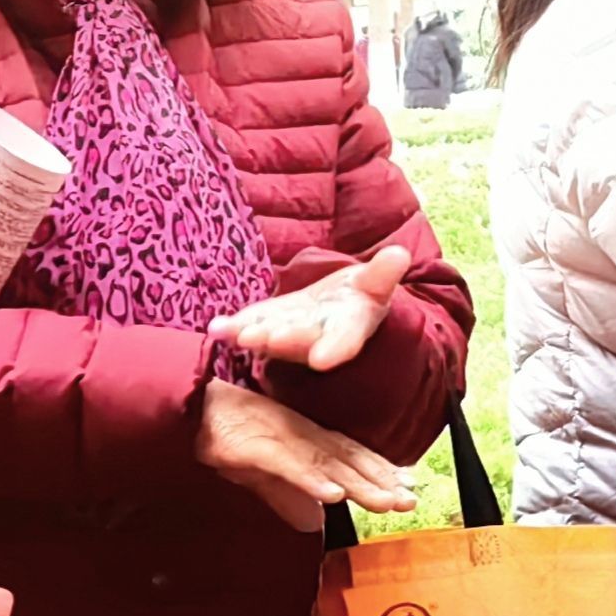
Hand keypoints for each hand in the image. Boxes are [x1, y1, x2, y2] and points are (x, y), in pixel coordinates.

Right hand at [194, 378, 412, 530]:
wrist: (184, 406)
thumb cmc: (222, 433)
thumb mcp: (260, 471)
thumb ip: (286, 495)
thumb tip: (312, 522)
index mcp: (303, 437)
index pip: (349, 455)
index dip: (379, 470)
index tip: (407, 487)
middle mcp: (299, 434)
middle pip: (347, 460)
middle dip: (380, 481)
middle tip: (410, 500)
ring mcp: (279, 438)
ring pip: (327, 464)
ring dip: (359, 483)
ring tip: (386, 502)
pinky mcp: (254, 446)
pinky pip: (288, 465)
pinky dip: (311, 480)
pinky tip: (332, 495)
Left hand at [210, 245, 411, 372]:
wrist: (338, 307)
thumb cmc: (361, 295)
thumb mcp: (376, 282)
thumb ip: (384, 273)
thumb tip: (399, 255)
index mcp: (349, 329)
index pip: (345, 342)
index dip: (334, 350)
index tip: (322, 360)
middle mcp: (317, 339)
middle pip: (302, 342)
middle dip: (286, 341)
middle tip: (268, 339)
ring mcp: (289, 336)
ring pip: (272, 339)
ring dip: (255, 336)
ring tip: (237, 334)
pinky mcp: (266, 327)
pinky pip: (248, 328)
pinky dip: (231, 329)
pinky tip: (215, 327)